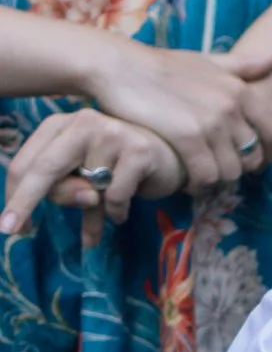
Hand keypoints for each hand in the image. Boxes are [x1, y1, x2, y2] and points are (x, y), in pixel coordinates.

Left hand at [0, 106, 183, 241]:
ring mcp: (113, 132)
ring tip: (107, 208)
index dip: (16, 196)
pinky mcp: (139, 150)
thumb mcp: (84, 179)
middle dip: (25, 203)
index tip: (9, 225)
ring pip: (83, 189)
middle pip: (43, 169)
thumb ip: (67, 189)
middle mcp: (84, 121)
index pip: (28, 162)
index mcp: (62, 124)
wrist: (174, 157)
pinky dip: (117, 211)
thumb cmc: (120, 167)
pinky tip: (125, 207)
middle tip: (14, 230)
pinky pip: (113, 197)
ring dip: (91, 210)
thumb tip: (82, 201)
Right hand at [77, 31, 271, 185]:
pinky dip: (197, 185)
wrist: (121, 67)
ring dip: (216, 181)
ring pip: (230, 172)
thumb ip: (241, 66)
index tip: (256, 165)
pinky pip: (206, 176)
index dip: (269, 154)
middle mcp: (232, 106)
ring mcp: (211, 122)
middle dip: (238, 170)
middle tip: (219, 173)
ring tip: (199, 178)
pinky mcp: (187, 138)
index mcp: (241, 89)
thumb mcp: (206, 61)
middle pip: (251, 157)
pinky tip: (185, 180)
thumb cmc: (163, 66)